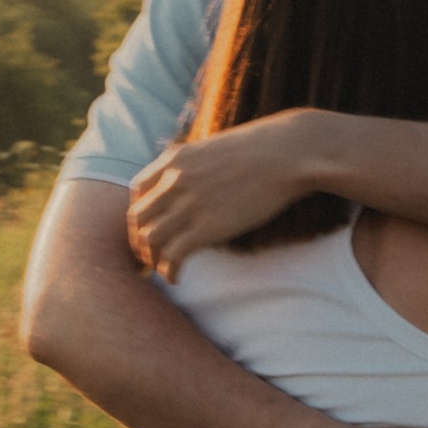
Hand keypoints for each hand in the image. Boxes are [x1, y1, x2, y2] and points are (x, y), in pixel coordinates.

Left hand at [128, 114, 323, 273]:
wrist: (288, 153)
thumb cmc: (266, 149)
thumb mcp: (219, 148)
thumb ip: (201, 165)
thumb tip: (204, 180)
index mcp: (176, 159)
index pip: (138, 190)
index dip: (140, 214)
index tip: (149, 228)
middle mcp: (175, 180)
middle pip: (139, 218)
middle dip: (140, 241)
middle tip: (149, 257)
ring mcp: (189, 204)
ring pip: (150, 240)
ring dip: (151, 260)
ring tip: (162, 270)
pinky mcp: (207, 227)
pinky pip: (173, 255)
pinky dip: (169, 271)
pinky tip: (176, 279)